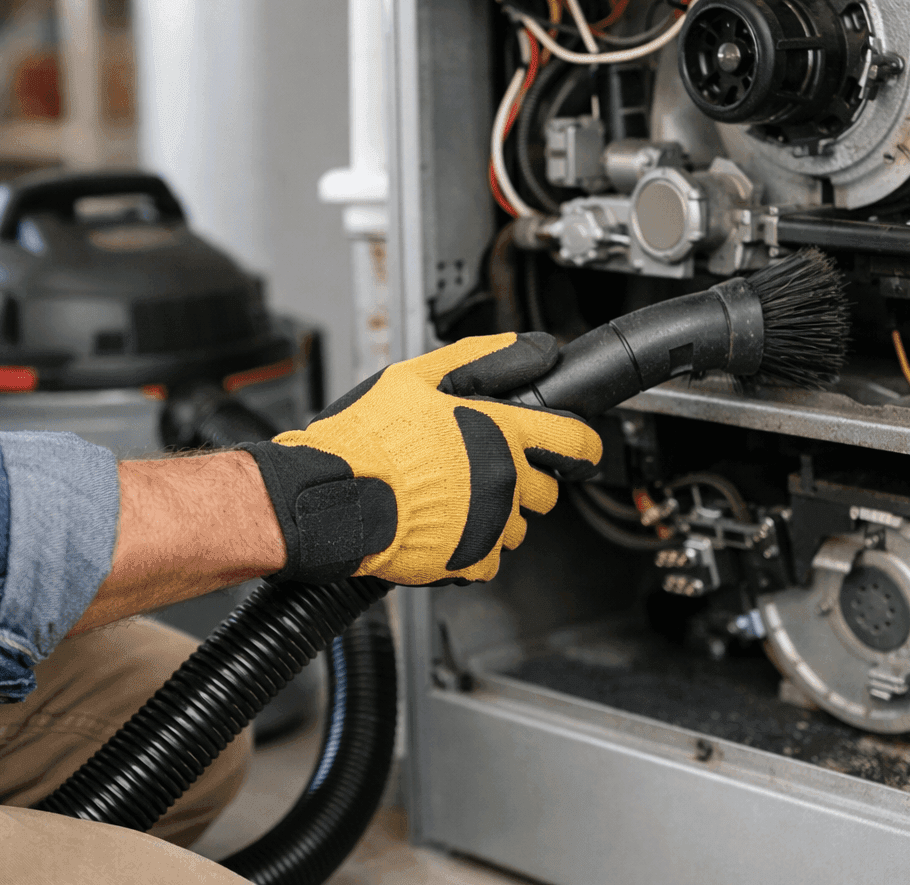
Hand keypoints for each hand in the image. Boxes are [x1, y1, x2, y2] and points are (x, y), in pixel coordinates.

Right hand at [239, 333, 601, 585]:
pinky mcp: (470, 561)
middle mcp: (504, 481)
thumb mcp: (418, 377)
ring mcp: (489, 525)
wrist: (328, 497)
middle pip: (548, 491)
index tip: (577, 450)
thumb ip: (482, 359)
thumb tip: (532, 347)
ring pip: (519, 526)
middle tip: (484, 469)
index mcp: (500, 433)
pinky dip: (473, 547)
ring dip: (498, 514)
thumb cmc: (367, 438)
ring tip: (453, 497)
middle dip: (525, 479)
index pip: (575, 443)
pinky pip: (491, 559)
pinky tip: (442, 525)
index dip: (581, 446)